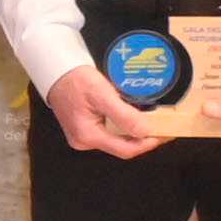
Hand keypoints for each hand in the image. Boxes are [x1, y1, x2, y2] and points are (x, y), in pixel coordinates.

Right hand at [43, 63, 158, 157]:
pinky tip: (134, 119)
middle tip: (163, 128)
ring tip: (152, 123)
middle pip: (121, 146)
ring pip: (116, 140)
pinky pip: (110, 133)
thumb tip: (145, 131)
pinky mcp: (84, 129)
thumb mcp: (102, 94)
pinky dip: (124, 127)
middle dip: (143, 138)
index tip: (165, 135)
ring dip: (134, 132)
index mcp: (88, 136)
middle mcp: (84, 141)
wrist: (56, 71)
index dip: (147, 144)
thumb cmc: (76, 79)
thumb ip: (124, 115)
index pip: (125, 150)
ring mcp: (83, 136)